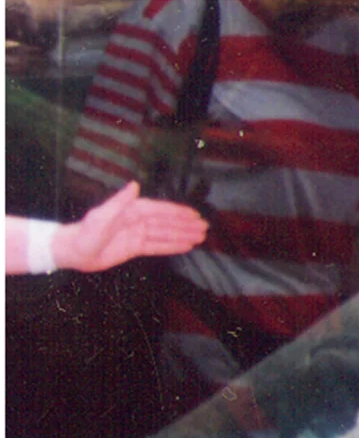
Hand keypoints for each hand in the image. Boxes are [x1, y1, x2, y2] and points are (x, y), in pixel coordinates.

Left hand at [57, 182, 207, 271]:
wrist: (73, 252)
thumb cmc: (85, 234)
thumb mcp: (101, 217)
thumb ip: (119, 201)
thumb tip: (135, 185)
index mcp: (132, 211)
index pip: (160, 211)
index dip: (178, 212)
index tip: (194, 215)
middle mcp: (137, 221)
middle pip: (167, 222)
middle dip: (186, 224)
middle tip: (205, 227)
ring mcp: (138, 234)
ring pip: (165, 234)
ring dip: (183, 235)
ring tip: (201, 237)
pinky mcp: (136, 248)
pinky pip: (158, 246)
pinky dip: (172, 246)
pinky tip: (185, 246)